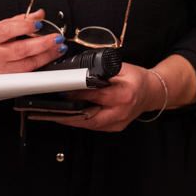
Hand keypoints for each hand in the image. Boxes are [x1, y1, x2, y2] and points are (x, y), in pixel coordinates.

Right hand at [0, 9, 63, 75]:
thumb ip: (19, 20)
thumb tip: (39, 14)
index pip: (9, 31)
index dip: (26, 26)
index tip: (40, 22)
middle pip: (21, 50)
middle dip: (43, 44)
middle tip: (57, 38)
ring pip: (27, 65)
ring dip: (46, 56)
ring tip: (58, 48)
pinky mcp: (4, 82)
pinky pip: (25, 75)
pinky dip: (39, 66)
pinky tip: (48, 59)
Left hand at [41, 63, 163, 131]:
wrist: (152, 92)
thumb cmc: (136, 78)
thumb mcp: (121, 68)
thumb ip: (101, 71)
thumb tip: (78, 74)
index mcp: (124, 94)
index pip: (94, 95)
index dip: (75, 93)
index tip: (58, 90)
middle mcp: (120, 112)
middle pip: (86, 116)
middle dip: (63, 113)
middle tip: (43, 110)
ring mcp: (116, 123)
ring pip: (86, 124)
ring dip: (66, 120)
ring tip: (46, 115)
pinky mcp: (112, 128)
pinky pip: (91, 126)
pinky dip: (76, 121)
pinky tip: (63, 117)